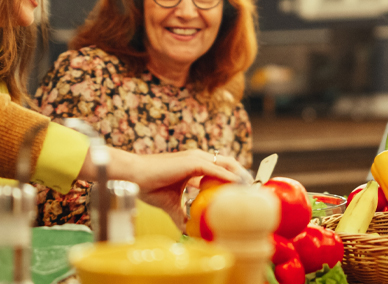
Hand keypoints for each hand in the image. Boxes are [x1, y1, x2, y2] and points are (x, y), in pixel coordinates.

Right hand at [109, 149, 250, 225]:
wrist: (134, 177)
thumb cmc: (149, 186)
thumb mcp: (171, 204)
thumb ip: (182, 214)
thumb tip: (188, 229)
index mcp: (194, 165)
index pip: (220, 167)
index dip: (234, 177)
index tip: (244, 191)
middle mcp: (197, 158)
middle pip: (228, 163)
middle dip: (242, 175)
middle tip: (253, 190)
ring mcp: (195, 158)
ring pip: (226, 164)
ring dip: (240, 175)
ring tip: (250, 189)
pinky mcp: (192, 162)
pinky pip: (215, 169)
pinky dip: (228, 177)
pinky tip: (237, 185)